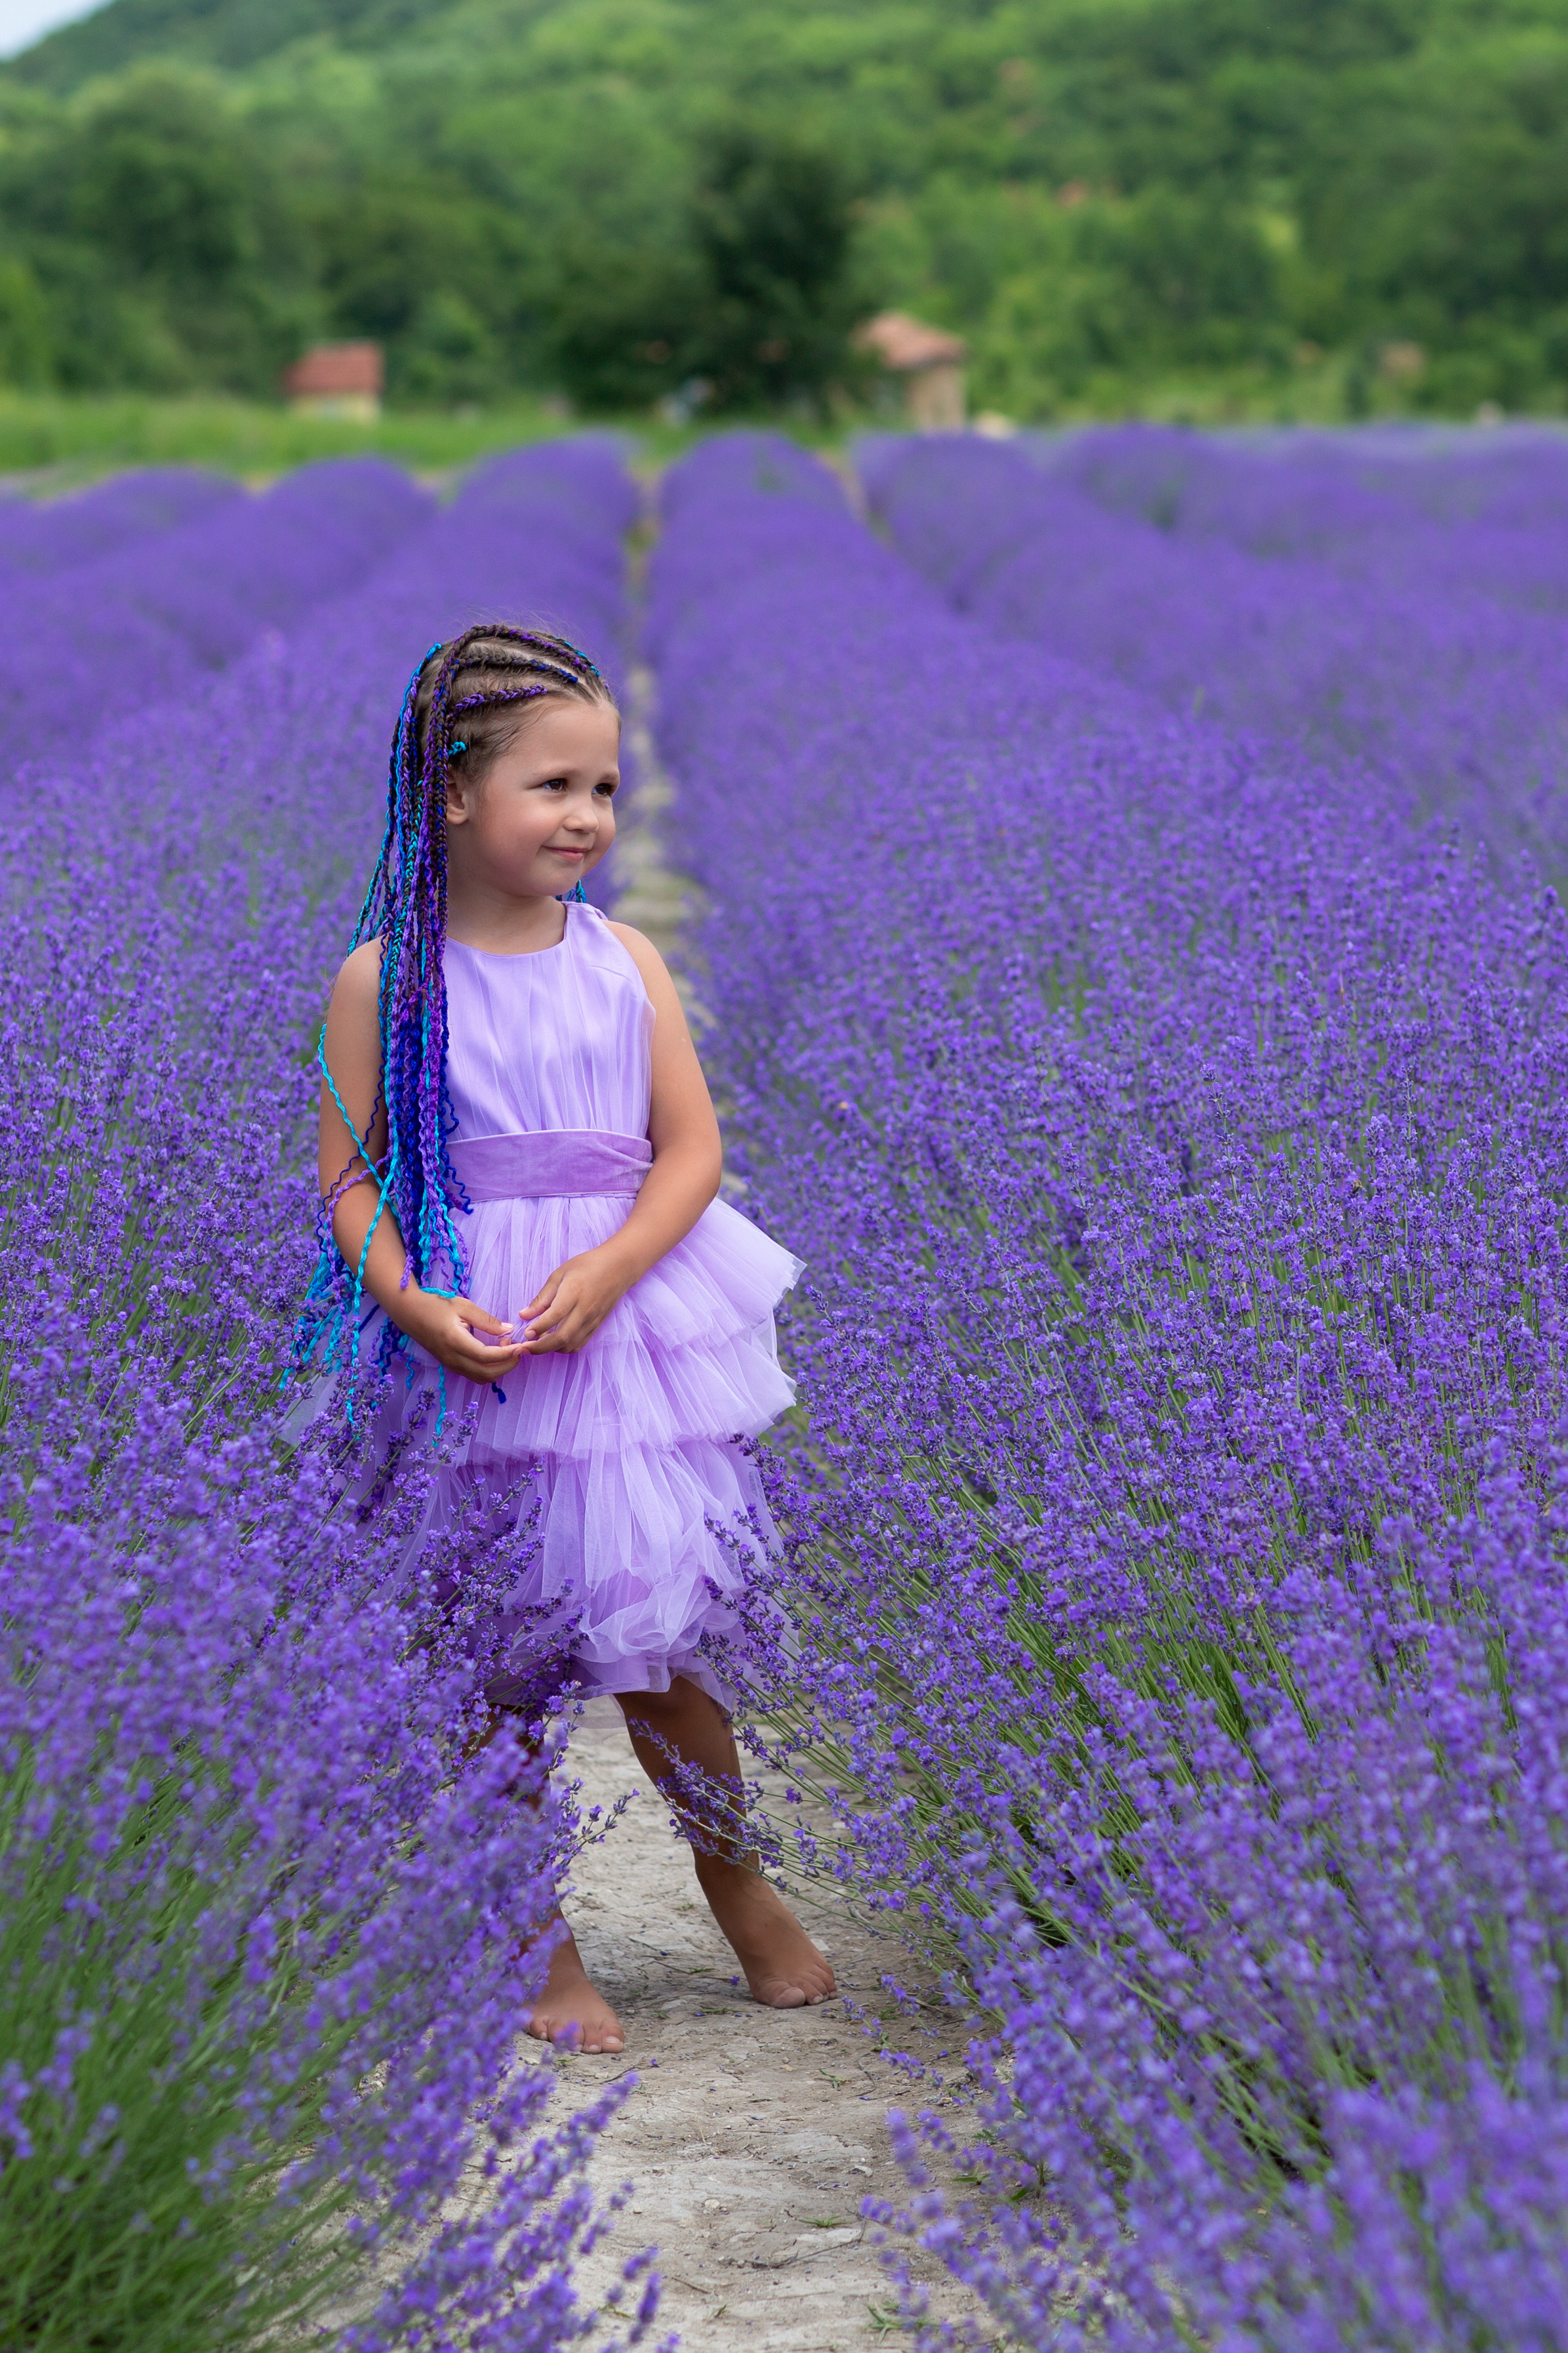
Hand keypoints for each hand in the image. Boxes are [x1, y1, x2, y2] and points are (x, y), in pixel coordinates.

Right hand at [400, 1290, 526, 1383]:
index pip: (486, 1356)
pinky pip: (474, 1375)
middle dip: (508, 1365)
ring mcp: (450, 1365)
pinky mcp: (451, 1366)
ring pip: (481, 1378)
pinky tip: (494, 1352)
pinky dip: (489, 1368)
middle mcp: (452, 1358)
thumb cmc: (437, 1306)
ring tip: (506, 1347)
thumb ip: (487, 1320)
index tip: (520, 1345)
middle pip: (486, 1374)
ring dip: (499, 1368)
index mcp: (455, 1342)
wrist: (410, 1313)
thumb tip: (508, 1330)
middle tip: (517, 1348)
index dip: (507, 1354)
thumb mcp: (463, 1306)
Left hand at [519, 1246, 632, 1354]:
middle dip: (540, 1347)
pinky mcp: (597, 1325)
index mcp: (573, 1292)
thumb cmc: (586, 1266)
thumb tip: (523, 1315)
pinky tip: (554, 1342)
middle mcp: (584, 1309)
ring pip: (570, 1345)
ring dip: (551, 1349)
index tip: (525, 1333)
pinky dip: (564, 1348)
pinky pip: (579, 1344)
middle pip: (562, 1337)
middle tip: (525, 1348)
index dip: (538, 1327)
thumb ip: (542, 1297)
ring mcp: (592, 1320)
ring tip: (538, 1344)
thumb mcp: (559, 1274)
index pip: (554, 1315)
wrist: (618, 1267)